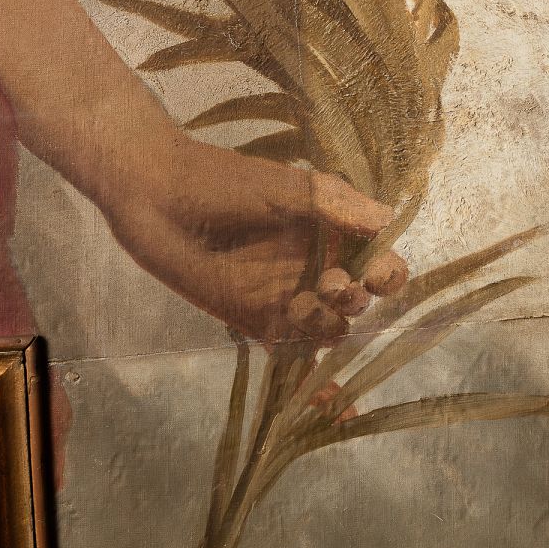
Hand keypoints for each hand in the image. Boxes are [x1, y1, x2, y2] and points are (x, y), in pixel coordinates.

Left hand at [100, 134, 408, 341]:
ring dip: (329, 323)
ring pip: (330, 329)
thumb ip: (340, 206)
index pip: (380, 263)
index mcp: (331, 231)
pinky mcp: (254, 319)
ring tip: (304, 300)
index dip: (388, 275)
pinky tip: (311, 365)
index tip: (376, 276)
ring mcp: (285, 294)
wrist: (158, 196)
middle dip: (355, 297)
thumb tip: (390, 221)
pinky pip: (291, 349)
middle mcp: (314, 265)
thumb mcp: (290, 188)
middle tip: (330, 282)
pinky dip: (307, 366)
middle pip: (360, 301)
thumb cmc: (223, 181)